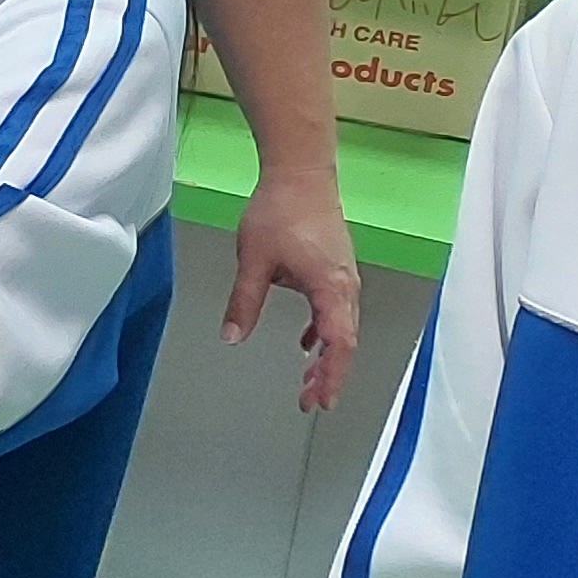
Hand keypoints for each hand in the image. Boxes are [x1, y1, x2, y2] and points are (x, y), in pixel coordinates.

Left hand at [225, 172, 361, 411]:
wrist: (300, 175)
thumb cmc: (281, 211)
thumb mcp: (253, 261)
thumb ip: (244, 302)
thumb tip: (232, 336)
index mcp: (330, 288)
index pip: (339, 343)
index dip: (331, 375)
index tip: (319, 398)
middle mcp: (345, 286)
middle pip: (344, 341)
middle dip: (329, 374)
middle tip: (310, 401)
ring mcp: (343, 277)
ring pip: (341, 327)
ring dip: (326, 355)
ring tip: (307, 381)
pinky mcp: (335, 269)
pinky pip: (333, 310)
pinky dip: (322, 331)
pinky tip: (306, 342)